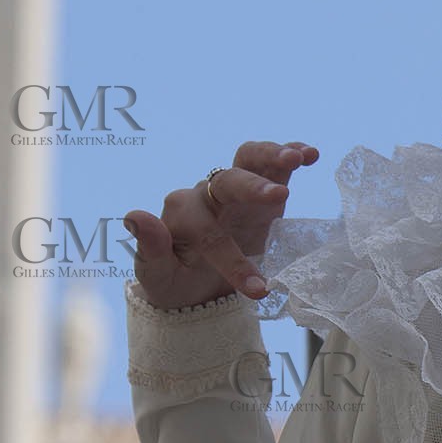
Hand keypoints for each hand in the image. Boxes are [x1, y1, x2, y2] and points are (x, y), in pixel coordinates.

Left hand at [124, 141, 318, 309]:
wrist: (196, 287)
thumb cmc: (175, 282)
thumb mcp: (157, 275)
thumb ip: (149, 247)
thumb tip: (132, 215)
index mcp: (180, 213)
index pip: (208, 231)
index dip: (232, 260)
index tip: (257, 288)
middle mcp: (207, 193)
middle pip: (228, 180)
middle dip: (253, 187)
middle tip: (281, 198)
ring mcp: (235, 189)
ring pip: (250, 159)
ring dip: (273, 156)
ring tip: (297, 158)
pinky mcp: (262, 190)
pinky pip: (275, 166)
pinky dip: (291, 154)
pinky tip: (309, 154)